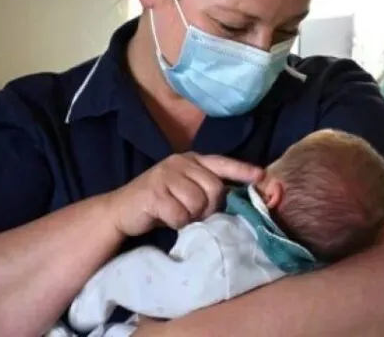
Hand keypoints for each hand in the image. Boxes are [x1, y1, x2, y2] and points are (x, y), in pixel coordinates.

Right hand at [103, 153, 263, 235]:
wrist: (121, 211)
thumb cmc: (161, 203)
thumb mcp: (187, 191)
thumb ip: (209, 190)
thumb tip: (242, 198)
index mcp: (192, 160)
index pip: (222, 162)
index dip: (243, 170)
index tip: (262, 177)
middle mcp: (180, 162)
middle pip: (215, 188)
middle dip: (210, 207)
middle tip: (194, 213)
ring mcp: (165, 175)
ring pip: (198, 202)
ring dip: (191, 216)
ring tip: (178, 214)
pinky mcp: (154, 192)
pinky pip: (180, 214)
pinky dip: (176, 223)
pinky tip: (165, 218)